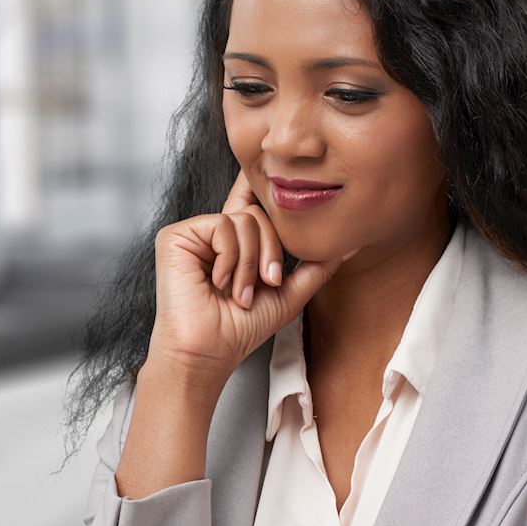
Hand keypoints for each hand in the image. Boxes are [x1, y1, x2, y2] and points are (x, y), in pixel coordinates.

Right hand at [145, 171, 358, 383]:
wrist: (208, 354)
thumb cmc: (240, 331)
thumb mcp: (289, 295)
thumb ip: (317, 267)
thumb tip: (350, 245)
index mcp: (235, 243)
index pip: (252, 202)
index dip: (264, 185)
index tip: (285, 171)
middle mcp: (212, 234)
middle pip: (259, 213)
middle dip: (271, 252)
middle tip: (265, 284)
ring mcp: (193, 233)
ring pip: (244, 220)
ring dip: (251, 264)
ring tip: (238, 293)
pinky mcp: (176, 236)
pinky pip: (222, 226)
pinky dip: (231, 259)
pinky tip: (219, 282)